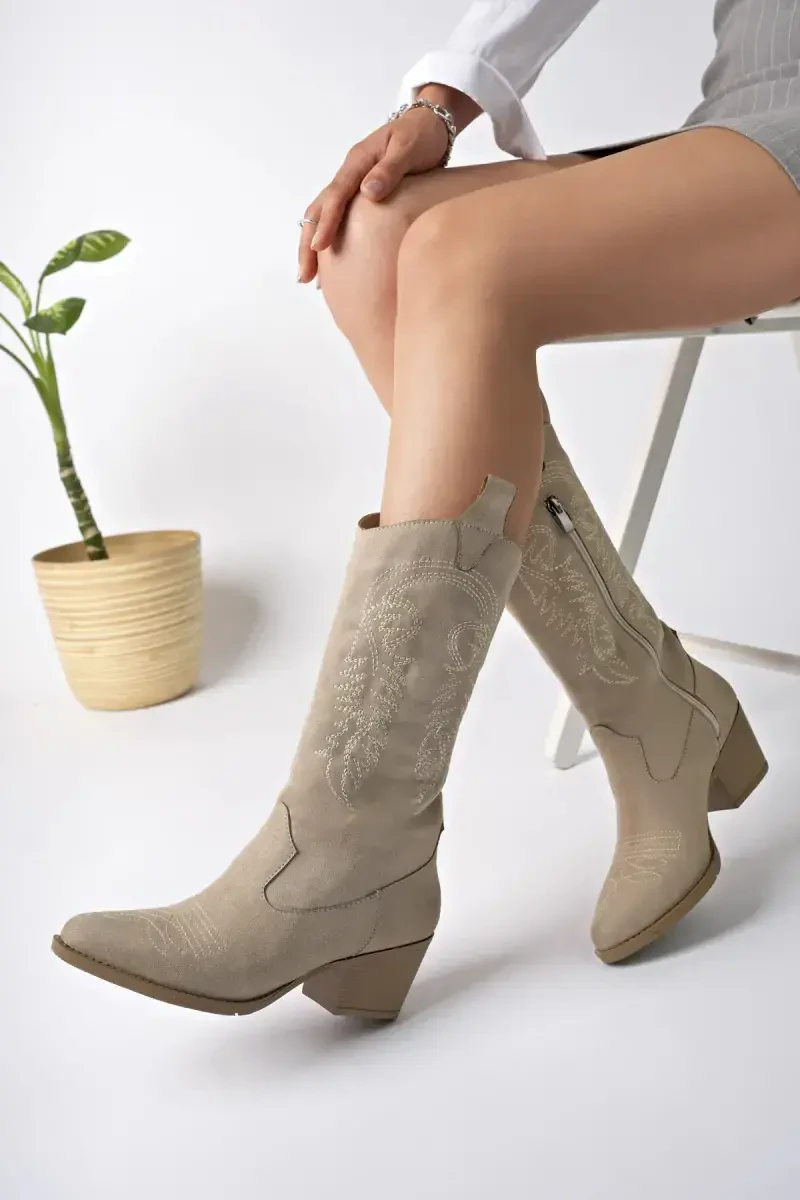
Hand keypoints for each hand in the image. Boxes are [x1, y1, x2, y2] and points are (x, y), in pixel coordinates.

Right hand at [297, 106, 448, 283]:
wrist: (429, 124)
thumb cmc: (421, 135)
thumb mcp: (409, 148)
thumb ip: (389, 170)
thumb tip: (368, 192)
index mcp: (358, 162)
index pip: (335, 196)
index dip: (326, 223)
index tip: (318, 247)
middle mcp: (349, 173)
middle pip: (318, 209)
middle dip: (307, 242)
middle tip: (304, 274)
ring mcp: (353, 184)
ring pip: (323, 216)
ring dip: (312, 245)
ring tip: (309, 277)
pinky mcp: (361, 195)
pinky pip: (339, 218)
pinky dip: (330, 239)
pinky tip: (330, 265)